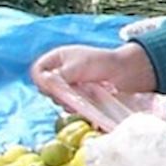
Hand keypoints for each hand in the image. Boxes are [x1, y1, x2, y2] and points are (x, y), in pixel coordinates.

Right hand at [31, 43, 161, 127]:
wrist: (127, 72)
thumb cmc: (102, 63)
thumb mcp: (78, 66)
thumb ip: (59, 76)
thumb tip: (44, 85)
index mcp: (58, 58)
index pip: (38, 71)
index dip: (42, 80)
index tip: (52, 87)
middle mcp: (61, 72)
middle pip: (46, 88)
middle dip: (57, 93)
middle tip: (71, 93)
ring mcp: (70, 85)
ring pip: (57, 99)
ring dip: (68, 101)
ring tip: (84, 96)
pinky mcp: (79, 97)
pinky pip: (69, 106)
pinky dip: (76, 106)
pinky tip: (87, 103)